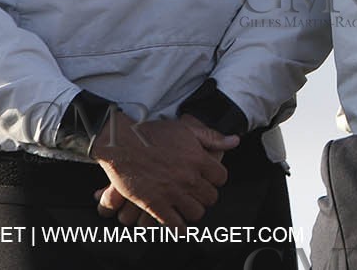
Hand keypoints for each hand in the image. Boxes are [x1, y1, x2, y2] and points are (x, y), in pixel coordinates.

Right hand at [89, 111, 236, 226]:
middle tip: (197, 194)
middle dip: (205, 196)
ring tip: (187, 206)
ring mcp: (172, 192)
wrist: (122, 143)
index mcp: (198, 159)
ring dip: (193, 210)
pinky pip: (175, 224)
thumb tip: (234, 141)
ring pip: (196, 213)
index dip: (215, 179)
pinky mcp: (155, 204)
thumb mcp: (185, 129)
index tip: (208, 179)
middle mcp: (189, 177)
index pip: (221, 177)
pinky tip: (177, 224)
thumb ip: (211, 137)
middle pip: (210, 197)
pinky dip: (179, 227)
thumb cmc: (152, 133)